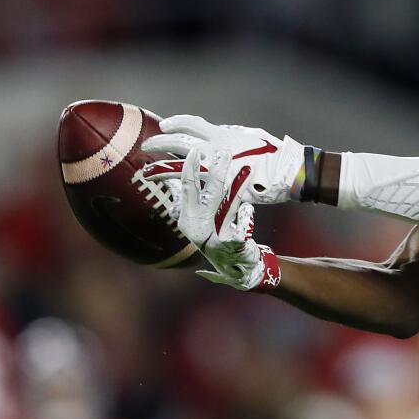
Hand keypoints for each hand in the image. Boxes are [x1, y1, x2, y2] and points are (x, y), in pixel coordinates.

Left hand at [142, 115, 306, 204]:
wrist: (289, 173)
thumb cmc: (272, 153)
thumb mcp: (249, 136)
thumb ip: (229, 135)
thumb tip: (214, 133)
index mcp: (222, 135)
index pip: (191, 123)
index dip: (175, 123)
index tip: (164, 125)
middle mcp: (215, 150)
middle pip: (178, 143)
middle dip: (159, 143)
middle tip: (147, 147)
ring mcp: (216, 172)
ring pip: (179, 168)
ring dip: (159, 169)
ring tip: (146, 171)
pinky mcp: (222, 190)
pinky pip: (197, 193)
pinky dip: (182, 196)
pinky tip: (171, 198)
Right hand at [172, 144, 280, 291]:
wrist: (233, 268)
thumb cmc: (215, 237)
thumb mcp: (199, 218)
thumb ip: (187, 199)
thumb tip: (169, 180)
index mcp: (188, 217)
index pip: (187, 188)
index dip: (190, 169)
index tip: (195, 151)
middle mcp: (197, 227)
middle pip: (208, 195)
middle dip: (216, 173)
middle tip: (224, 153)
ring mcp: (213, 238)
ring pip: (227, 208)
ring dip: (236, 189)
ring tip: (245, 170)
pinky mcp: (231, 247)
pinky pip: (241, 228)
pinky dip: (246, 217)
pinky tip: (248, 210)